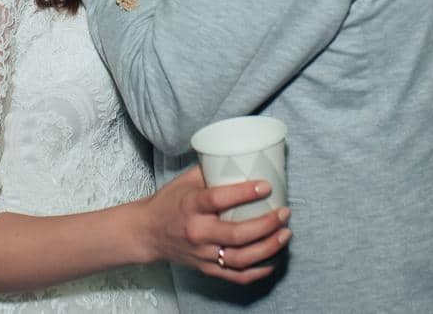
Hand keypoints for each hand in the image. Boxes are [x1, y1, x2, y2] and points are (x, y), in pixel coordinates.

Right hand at [137, 167, 290, 284]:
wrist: (148, 233)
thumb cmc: (169, 202)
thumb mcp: (185, 181)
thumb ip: (211, 171)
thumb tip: (241, 156)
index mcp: (191, 206)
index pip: (219, 200)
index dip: (244, 193)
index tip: (266, 186)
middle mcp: (197, 232)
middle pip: (236, 234)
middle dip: (266, 225)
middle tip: (284, 213)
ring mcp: (202, 254)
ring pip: (240, 258)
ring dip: (268, 248)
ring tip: (285, 234)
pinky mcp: (206, 268)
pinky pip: (236, 276)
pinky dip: (257, 271)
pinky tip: (273, 260)